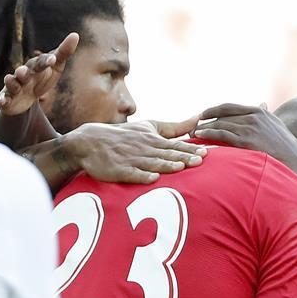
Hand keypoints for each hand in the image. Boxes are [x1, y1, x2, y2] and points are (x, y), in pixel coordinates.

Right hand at [0, 32, 79, 115]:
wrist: (24, 97)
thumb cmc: (42, 78)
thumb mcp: (55, 67)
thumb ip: (63, 52)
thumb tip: (75, 35)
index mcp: (35, 67)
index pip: (41, 62)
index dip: (46, 61)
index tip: (53, 59)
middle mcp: (23, 74)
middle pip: (23, 72)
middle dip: (23, 71)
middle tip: (24, 71)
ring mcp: (14, 86)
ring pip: (12, 84)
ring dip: (11, 83)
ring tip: (10, 80)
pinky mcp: (7, 99)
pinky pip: (4, 99)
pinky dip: (3, 100)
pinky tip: (2, 102)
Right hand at [64, 120, 206, 183]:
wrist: (90, 142)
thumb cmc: (125, 136)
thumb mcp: (149, 127)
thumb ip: (174, 127)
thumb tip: (198, 119)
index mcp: (153, 140)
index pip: (175, 145)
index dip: (190, 150)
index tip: (206, 152)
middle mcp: (144, 149)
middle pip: (167, 154)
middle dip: (183, 157)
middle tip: (200, 161)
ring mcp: (132, 160)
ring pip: (152, 163)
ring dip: (166, 165)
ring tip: (180, 167)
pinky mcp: (119, 170)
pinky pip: (132, 173)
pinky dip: (142, 176)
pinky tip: (153, 178)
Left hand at [194, 103, 296, 183]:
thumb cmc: (287, 149)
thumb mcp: (277, 126)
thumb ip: (266, 115)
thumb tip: (262, 104)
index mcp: (260, 112)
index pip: (230, 107)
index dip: (214, 109)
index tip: (202, 114)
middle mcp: (254, 116)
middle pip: (222, 115)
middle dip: (205, 120)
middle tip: (191, 126)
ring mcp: (250, 127)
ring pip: (220, 124)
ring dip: (203, 128)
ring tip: (192, 133)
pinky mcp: (246, 140)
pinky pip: (221, 134)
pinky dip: (208, 134)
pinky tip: (199, 137)